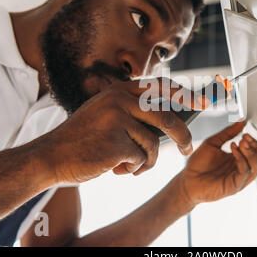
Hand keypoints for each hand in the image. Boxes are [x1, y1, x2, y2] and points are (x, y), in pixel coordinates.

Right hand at [35, 78, 198, 183]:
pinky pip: (141, 159)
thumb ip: (134, 111)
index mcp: (119, 90)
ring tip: (130, 165)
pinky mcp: (116, 142)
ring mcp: (117, 119)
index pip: (162, 87)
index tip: (205, 102)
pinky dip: (134, 169)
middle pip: (167, 118)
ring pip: (154, 144)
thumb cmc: (83, 139)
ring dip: (147, 160)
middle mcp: (120, 100)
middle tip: (188, 149)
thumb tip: (171, 122)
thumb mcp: (107, 114)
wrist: (51, 156)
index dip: (186, 94)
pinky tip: (116, 168)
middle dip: (183, 137)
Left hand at [177, 122, 256, 205]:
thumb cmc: (197, 165)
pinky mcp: (234, 185)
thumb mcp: (213, 143)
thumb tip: (241, 122)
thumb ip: (228, 133)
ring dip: (251, 152)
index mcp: (239, 161)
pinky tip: (234, 149)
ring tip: (242, 141)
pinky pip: (244, 171)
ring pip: (256, 166)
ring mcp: (239, 179)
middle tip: (246, 136)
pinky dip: (241, 158)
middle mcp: (241, 170)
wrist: (186, 181)